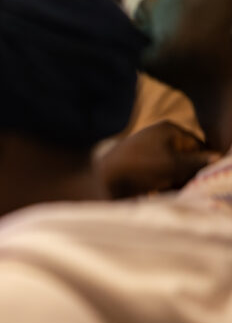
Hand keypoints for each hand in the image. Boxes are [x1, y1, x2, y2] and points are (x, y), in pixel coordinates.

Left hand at [96, 121, 220, 198]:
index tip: (205, 179)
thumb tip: (218, 158)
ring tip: (174, 191)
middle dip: (190, 174)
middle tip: (189, 187)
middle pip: (187, 157)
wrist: (103, 179)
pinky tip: (162, 193)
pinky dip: (165, 183)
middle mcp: (160, 136)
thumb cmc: (140, 167)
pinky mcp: (141, 164)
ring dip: (178, 181)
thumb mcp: (174, 166)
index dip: (203, 163)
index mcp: (169, 129)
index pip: (199, 146)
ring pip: (175, 168)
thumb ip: (198, 163)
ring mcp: (149, 150)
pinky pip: (161, 174)